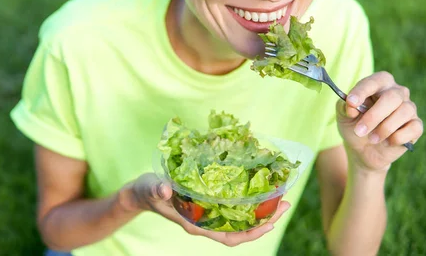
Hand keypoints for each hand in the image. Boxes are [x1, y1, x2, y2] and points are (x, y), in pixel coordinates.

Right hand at [119, 173, 289, 246]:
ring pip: (239, 219)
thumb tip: (165, 189)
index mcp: (196, 223)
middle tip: (285, 201)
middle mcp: (205, 222)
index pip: (229, 236)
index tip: (271, 222)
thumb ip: (157, 189)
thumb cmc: (146, 191)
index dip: (251, 233)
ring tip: (278, 195)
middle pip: (241, 229)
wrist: (141, 192)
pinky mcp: (207, 203)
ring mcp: (207, 214)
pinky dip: (247, 201)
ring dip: (260, 210)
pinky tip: (256, 188)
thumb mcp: (150, 188)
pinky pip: (232, 208)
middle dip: (265, 219)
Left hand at [337, 71, 423, 171]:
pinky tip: (387, 142)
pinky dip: (398, 137)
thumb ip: (344, 107)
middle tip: (359, 131)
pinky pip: (413, 128)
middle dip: (374, 116)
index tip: (351, 103)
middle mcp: (397, 92)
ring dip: (384, 129)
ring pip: (404, 112)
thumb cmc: (354, 125)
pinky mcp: (416, 125)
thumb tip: (351, 105)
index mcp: (379, 84)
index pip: (374, 81)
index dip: (362, 91)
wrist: (364, 149)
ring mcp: (409, 108)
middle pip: (392, 97)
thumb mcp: (344, 116)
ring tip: (371, 139)